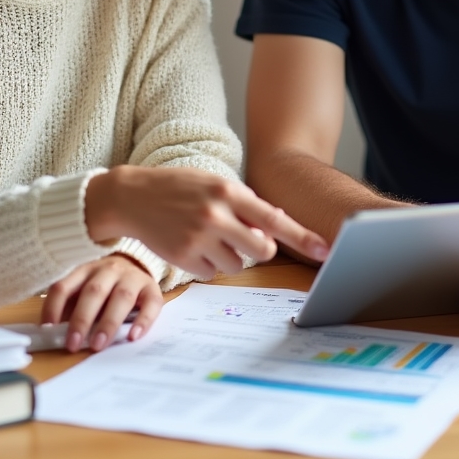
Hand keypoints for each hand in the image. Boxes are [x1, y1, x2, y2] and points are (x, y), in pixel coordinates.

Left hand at [41, 254, 163, 352]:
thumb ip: (71, 310)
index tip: (48, 330)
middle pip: (94, 291)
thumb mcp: (84, 293)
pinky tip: (133, 336)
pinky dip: (143, 320)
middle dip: (82, 319)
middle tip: (73, 344)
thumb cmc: (105, 289)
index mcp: (85, 270)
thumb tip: (54, 335)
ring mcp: (132, 277)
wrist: (137, 268)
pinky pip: (151, 303)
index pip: (64, 286)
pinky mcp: (152, 288)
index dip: (53, 308)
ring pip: (122, 296)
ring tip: (98, 345)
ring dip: (108, 322)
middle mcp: (108, 269)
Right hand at [84, 166, 329, 277]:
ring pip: (238, 264)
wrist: (133, 196)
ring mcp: (199, 238)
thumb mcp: (214, 184)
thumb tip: (274, 228)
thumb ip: (243, 204)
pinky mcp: (184, 258)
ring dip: (229, 255)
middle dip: (259, 247)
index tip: (326, 250)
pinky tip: (191, 245)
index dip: (303, 237)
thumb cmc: (180, 188)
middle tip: (241, 236)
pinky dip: (207, 264)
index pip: (274, 219)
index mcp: (228, 191)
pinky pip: (213, 273)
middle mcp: (216, 215)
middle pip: (262, 249)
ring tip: (207, 235)